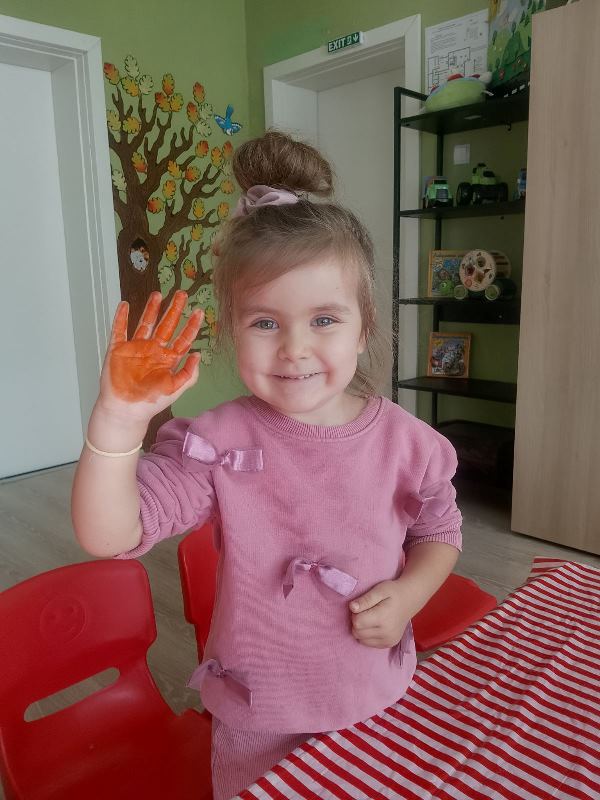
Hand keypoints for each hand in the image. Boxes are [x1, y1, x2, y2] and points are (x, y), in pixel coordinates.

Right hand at [98, 290, 203, 423]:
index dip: (191, 326)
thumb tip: (199, 355)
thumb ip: (189, 374)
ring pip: (145, 323)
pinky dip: (121, 317)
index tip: (199, 312)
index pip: (182, 338)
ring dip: (151, 309)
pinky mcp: (118, 349)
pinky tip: (125, 305)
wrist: (126, 411)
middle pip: (166, 325)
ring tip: (158, 294)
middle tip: (182, 294)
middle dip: (174, 310)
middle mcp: (153, 350)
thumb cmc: (150, 402)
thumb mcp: (175, 389)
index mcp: (168, 359)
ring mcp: (136, 348)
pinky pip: (119, 330)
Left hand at [349, 579, 415, 648]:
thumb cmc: (393, 592)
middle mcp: (386, 633)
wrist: (409, 599)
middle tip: (367, 611)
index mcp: (383, 618)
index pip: (357, 622)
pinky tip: (374, 626)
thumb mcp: (379, 590)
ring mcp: (388, 641)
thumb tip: (352, 607)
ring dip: (361, 629)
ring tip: (371, 618)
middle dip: (358, 621)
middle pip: (357, 632)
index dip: (356, 613)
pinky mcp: (389, 644)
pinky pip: (368, 644)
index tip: (363, 606)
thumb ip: (365, 599)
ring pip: (361, 639)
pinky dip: (367, 635)